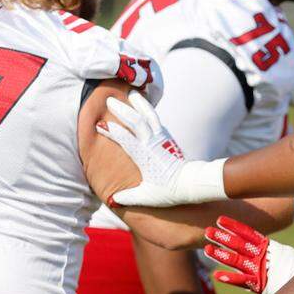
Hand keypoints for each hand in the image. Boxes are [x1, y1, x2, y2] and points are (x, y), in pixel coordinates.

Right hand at [96, 92, 227, 206]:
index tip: (100, 124)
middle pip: (137, 122)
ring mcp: (162, 138)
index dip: (113, 131)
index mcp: (145, 157)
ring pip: (149, 116)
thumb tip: (113, 200)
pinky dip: (148, 109)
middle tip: (110, 100)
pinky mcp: (167, 137)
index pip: (126, 140)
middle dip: (122, 110)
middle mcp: (153, 144)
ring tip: (130, 93)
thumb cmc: (170, 191)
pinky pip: (156, 119)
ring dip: (139, 103)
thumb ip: (130, 197)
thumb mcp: (149, 196)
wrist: (193, 183)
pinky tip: (142, 104)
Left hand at [203, 217, 293, 293]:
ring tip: (207, 249)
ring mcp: (259, 269)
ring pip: (236, 260)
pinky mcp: (259, 284)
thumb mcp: (281, 252)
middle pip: (238, 244)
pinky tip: (216, 275)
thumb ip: (266, 247)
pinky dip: (229, 278)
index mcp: (266, 246)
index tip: (220, 220)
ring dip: (220, 254)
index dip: (233, 226)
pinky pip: (242, 281)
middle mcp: (261, 256)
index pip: (247, 233)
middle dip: (222, 237)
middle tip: (208, 231)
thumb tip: (254, 241)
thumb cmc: (292, 267)